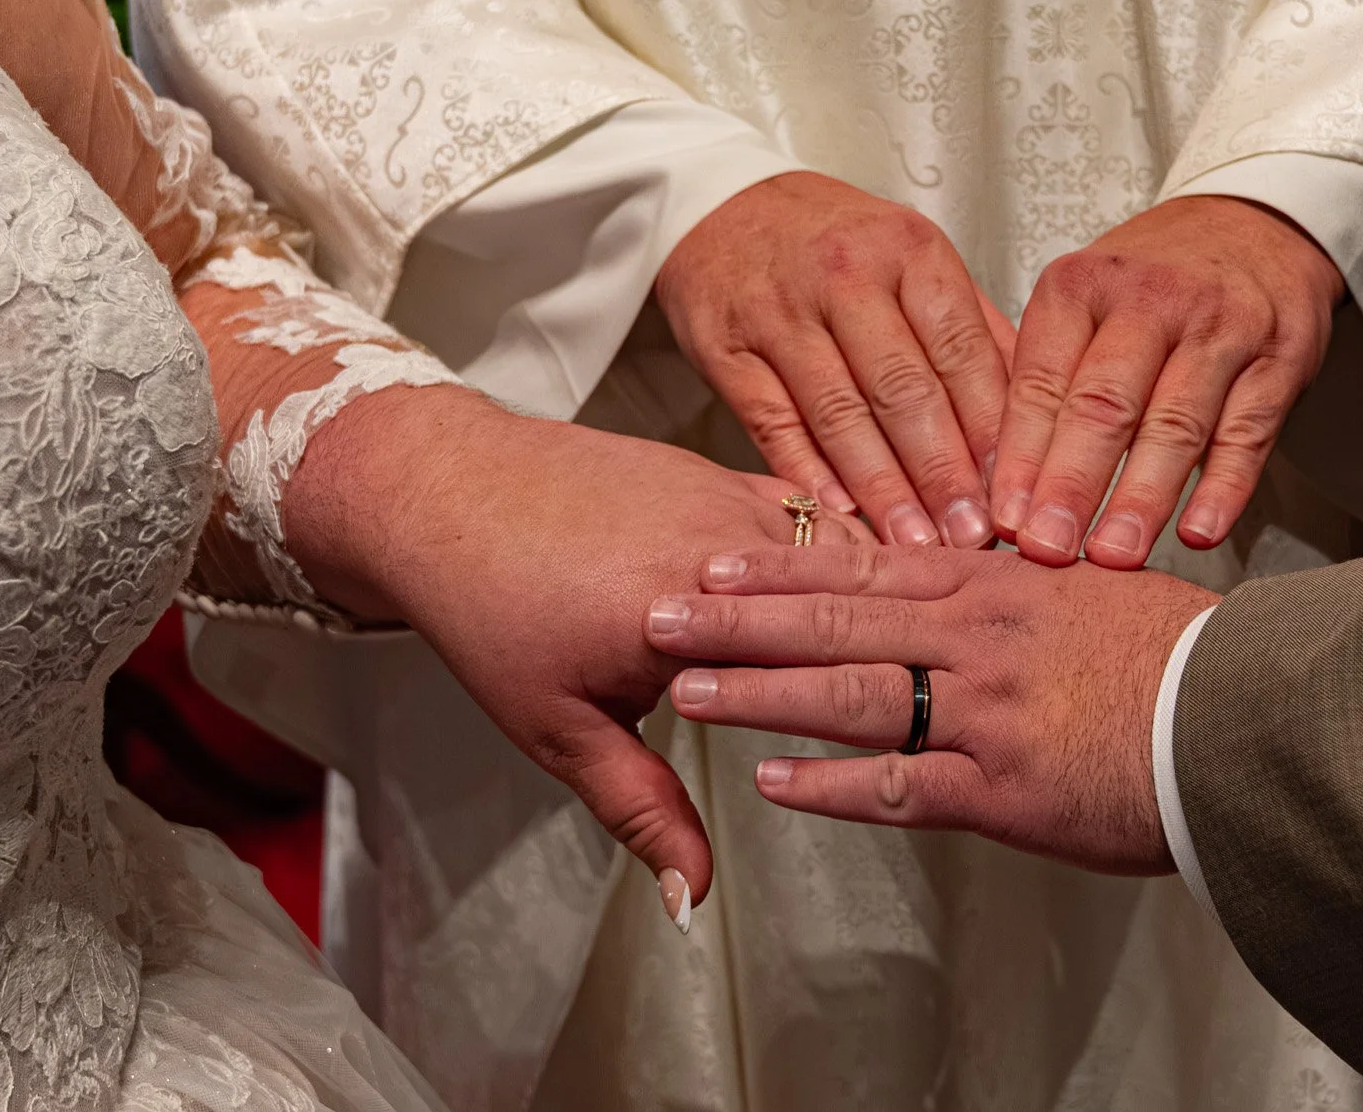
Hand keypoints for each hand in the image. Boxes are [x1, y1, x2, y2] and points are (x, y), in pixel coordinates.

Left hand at [281, 385, 868, 926]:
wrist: (449, 493)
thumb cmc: (492, 606)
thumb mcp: (560, 730)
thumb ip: (641, 810)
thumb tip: (693, 893)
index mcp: (684, 622)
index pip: (807, 682)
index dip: (851, 720)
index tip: (883, 748)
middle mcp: (718, 552)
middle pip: (841, 612)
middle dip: (878, 655)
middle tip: (913, 698)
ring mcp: (724, 499)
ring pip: (837, 552)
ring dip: (864, 598)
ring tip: (892, 645)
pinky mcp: (718, 470)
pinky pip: (806, 510)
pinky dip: (835, 547)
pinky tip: (843, 582)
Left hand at [643, 544, 1218, 874]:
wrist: (1247, 715)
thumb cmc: (1180, 654)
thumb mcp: (1094, 587)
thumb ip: (1018, 581)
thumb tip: (970, 561)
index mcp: (994, 586)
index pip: (865, 564)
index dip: (781, 562)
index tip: (715, 553)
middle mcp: (975, 639)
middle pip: (833, 620)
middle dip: (738, 619)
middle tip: (659, 611)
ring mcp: (983, 711)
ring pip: (848, 694)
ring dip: (760, 693)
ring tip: (686, 691)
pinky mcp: (1002, 786)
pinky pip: (897, 785)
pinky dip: (828, 786)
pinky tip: (770, 785)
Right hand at [657, 172, 1015, 549]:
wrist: (721, 206)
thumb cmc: (836, 242)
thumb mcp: (914, 257)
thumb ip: (972, 330)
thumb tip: (1033, 412)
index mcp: (910, 251)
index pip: (961, 351)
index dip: (990, 429)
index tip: (1015, 493)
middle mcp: (846, 276)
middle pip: (903, 388)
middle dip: (942, 472)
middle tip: (971, 537)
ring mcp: (780, 312)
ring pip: (839, 413)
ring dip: (881, 488)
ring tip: (914, 546)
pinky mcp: (726, 349)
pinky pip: (773, 422)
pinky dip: (808, 474)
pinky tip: (840, 515)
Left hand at [991, 195, 1343, 567]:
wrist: (1254, 226)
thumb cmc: (1151, 284)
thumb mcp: (1083, 302)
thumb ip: (1043, 377)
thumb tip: (995, 482)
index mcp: (1080, 286)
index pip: (1041, 381)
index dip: (1020, 456)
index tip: (1003, 519)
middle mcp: (1150, 300)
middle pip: (1104, 404)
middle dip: (1072, 484)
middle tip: (1047, 549)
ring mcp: (1221, 327)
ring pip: (1176, 424)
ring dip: (1141, 498)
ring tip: (1113, 556)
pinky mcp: (1280, 358)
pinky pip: (1248, 433)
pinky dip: (1223, 488)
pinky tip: (1197, 533)